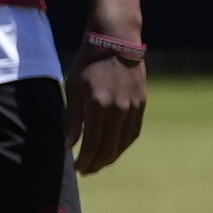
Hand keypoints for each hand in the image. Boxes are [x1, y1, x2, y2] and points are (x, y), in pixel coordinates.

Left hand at [64, 41, 146, 174]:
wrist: (116, 42)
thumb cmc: (88, 64)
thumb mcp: (73, 89)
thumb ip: (72, 119)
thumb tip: (70, 145)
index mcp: (99, 105)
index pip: (93, 143)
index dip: (85, 159)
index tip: (77, 168)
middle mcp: (120, 109)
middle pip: (110, 147)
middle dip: (97, 163)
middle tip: (86, 171)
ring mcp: (134, 107)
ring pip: (124, 142)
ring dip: (111, 157)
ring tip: (98, 164)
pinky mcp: (142, 103)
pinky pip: (134, 132)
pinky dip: (123, 144)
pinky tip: (113, 150)